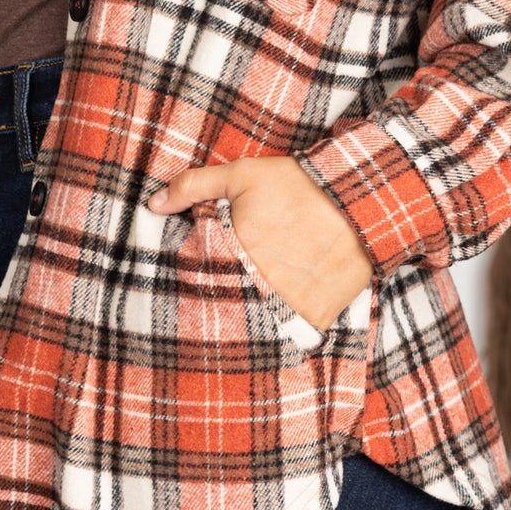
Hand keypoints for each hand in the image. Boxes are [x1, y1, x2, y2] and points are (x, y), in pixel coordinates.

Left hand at [146, 153, 373, 330]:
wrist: (358, 201)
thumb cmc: (298, 186)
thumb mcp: (243, 175)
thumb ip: (194, 187)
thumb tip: (152, 204)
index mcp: (235, 255)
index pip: (201, 284)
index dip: (199, 284)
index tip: (205, 280)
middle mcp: (259, 287)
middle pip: (227, 310)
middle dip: (225, 307)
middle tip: (229, 299)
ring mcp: (290, 307)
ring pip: (258, 325)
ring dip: (253, 320)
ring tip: (255, 307)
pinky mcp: (317, 317)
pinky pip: (293, 334)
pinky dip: (287, 326)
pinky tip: (284, 311)